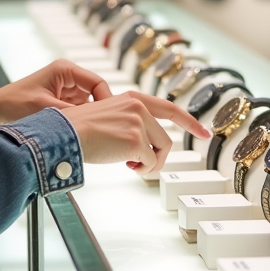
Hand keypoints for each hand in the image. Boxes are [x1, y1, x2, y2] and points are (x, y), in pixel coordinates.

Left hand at [0, 59, 111, 130]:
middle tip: (103, 131)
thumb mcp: (45, 109)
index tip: (108, 121)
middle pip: (96, 93)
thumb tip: (97, 123)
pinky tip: (81, 133)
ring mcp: (66, 89)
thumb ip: (72, 114)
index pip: (98, 83)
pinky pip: (80, 111)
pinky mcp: (62, 101)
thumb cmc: (14, 104)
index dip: (106, 100)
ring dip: (89, 118)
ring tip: (90, 133)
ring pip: (89, 104)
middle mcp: (68, 76)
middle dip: (99, 112)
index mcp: (65, 70)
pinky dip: (81, 121)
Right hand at [60, 91, 210, 174]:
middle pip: (165, 138)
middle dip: (159, 157)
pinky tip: (125, 166)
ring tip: (130, 166)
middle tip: (149, 167)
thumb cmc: (79, 130)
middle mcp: (138, 107)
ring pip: (160, 151)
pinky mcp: (136, 140)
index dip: (189, 121)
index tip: (204, 132)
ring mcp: (138, 122)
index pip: (169, 108)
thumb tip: (145, 147)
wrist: (65, 134)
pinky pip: (149, 163)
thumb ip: (130, 122)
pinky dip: (141, 170)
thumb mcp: (108, 117)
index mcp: (132, 99)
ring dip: (149, 165)